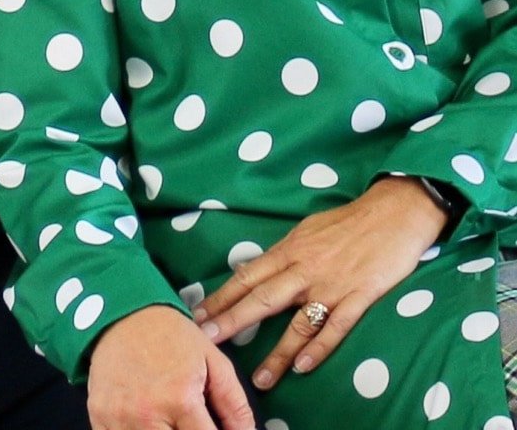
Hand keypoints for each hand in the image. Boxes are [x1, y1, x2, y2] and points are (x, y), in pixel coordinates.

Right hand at [87, 304, 257, 429]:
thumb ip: (234, 404)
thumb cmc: (170, 335)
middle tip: (189, 422)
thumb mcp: (212, 360)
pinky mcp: (99, 418)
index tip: (213, 429)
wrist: (122, 311)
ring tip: (170, 420)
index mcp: (180, 398)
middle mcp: (147, 414)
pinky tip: (148, 421)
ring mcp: (119, 420)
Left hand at [195, 177, 446, 392]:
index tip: (197, 314)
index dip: (222, 296)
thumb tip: (258, 270)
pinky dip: (319, 348)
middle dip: (232, 320)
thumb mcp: (307, 230)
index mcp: (290, 250)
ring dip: (277, 353)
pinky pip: (336, 327)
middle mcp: (304, 268)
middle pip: (262, 298)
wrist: (393, 213)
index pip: (247, 276)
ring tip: (259, 378)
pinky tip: (303, 367)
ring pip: (297, 323)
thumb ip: (284, 253)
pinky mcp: (360, 297)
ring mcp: (331, 285)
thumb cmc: (348, 221)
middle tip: (207, 339)